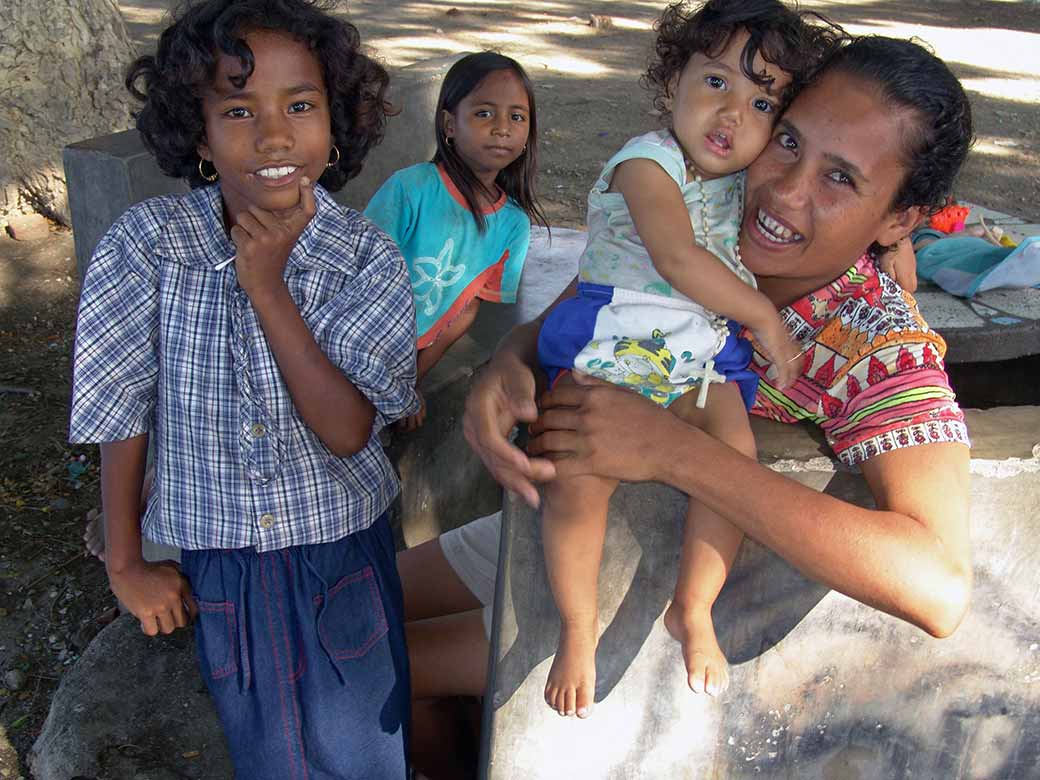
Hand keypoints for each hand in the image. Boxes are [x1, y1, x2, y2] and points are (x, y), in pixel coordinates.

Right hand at [108, 559, 197, 635]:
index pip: (194, 608)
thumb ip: (182, 578)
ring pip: (169, 628)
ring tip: (158, 621)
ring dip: (163, 626)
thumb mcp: (171, 567)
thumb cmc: (148, 568)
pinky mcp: (146, 613)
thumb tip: (189, 590)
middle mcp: (173, 597)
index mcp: (181, 585)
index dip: (191, 615)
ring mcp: (160, 606)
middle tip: (170, 619)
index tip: (186, 617)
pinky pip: (153, 631)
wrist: (128, 569)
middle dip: (176, 622)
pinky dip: (150, 629)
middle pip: (182, 622)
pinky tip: (147, 623)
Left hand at [231, 177, 315, 299]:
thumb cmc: (271, 258)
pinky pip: (235, 230)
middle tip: (261, 239)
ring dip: (243, 229)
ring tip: (252, 243)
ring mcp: (266, 239)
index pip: (306, 211)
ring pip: (243, 217)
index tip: (306, 182)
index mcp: (292, 230)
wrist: (266, 284)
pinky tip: (246, 250)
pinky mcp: (250, 245)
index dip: (308, 195)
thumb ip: (279, 221)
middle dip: (252, 220)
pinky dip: (237, 239)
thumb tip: (269, 199)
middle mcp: (282, 232)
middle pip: (256, 208)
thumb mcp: (282, 239)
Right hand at [463, 353, 554, 506]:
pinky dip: (515, 479)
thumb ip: (522, 394)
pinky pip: (501, 466)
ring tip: (535, 499)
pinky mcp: (490, 446)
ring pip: (496, 466)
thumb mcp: (519, 376)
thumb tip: (528, 414)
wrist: (508, 371)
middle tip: (537, 492)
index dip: (506, 455)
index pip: (489, 438)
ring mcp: (481, 438)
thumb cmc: (514, 372)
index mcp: (477, 408)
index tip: (527, 467)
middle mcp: (474, 426)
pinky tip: (529, 493)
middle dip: (514, 477)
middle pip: (491, 458)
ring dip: (515, 483)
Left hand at [527, 372, 671, 482]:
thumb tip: (575, 372)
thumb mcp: (625, 393)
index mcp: (593, 396)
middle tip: (530, 429)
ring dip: (536, 445)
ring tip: (531, 449)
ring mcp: (587, 440)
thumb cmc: (651, 418)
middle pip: (548, 418)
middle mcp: (586, 416)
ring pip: (549, 441)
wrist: (669, 447)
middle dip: (535, 424)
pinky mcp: (590, 463)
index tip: (539, 409)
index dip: (542, 403)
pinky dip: (546, 467)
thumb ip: (597, 383)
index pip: (555, 396)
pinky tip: (542, 468)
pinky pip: (559, 465)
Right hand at [750, 312, 802, 388]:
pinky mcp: (779, 354)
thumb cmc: (759, 316)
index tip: (792, 368)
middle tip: (791, 381)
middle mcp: (788, 343)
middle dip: (795, 372)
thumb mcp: (761, 324)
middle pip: (797, 360)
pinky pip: (784, 369)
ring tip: (786, 386)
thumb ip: (760, 327)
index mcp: (785, 336)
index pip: (795, 351)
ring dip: (790, 378)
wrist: (762, 314)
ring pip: (793, 367)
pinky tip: (781, 387)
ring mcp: (785, 349)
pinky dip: (783, 379)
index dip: (795, 360)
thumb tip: (753, 326)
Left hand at [880, 237, 918, 292]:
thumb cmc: (890, 251)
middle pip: (912, 287)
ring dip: (905, 284)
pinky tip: (897, 274)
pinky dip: (905, 277)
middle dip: (905, 291)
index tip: (896, 297)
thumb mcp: (886, 266)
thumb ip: (889, 278)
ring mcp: (913, 266)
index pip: (909, 291)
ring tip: (895, 284)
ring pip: (912, 280)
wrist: (898, 236)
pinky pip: (910, 274)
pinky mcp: (912, 261)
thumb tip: (891, 288)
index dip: (903, 296)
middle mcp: (912, 272)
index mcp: (907, 275)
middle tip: (895, 291)